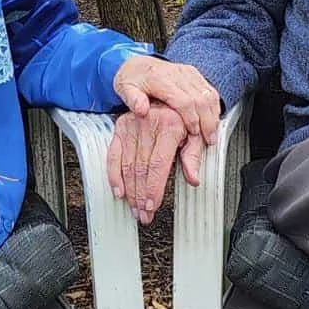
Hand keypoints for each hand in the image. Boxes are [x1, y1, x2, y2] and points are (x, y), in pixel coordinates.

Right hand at [107, 104, 205, 224]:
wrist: (167, 95)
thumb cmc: (182, 118)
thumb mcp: (195, 134)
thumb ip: (193, 156)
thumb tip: (194, 178)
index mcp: (169, 126)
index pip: (158, 165)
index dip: (153, 188)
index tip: (152, 205)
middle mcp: (149, 123)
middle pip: (141, 169)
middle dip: (141, 196)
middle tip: (143, 214)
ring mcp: (132, 125)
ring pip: (127, 165)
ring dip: (130, 191)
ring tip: (134, 208)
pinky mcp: (120, 126)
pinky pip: (113, 155)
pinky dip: (114, 175)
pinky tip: (119, 191)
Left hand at [112, 54, 219, 144]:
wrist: (137, 64)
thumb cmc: (132, 78)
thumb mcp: (124, 89)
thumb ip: (132, 99)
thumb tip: (141, 110)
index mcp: (160, 78)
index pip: (184, 100)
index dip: (191, 119)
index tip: (193, 134)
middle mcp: (177, 73)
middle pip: (201, 98)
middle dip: (207, 122)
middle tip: (208, 140)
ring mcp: (188, 73)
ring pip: (209, 94)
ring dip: (213, 116)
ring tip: (212, 134)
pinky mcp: (194, 74)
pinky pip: (210, 90)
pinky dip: (214, 107)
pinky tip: (213, 120)